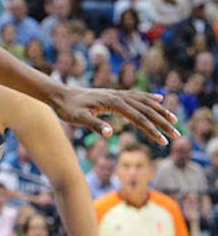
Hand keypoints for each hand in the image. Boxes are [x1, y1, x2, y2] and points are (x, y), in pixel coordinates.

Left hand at [52, 87, 178, 145]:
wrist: (59, 95)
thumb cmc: (68, 109)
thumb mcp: (79, 119)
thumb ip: (95, 125)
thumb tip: (109, 133)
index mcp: (113, 103)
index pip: (139, 118)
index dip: (152, 130)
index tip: (164, 141)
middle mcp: (118, 96)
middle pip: (146, 110)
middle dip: (163, 122)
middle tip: (177, 134)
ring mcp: (117, 94)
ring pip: (144, 102)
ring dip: (160, 111)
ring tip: (174, 119)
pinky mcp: (113, 94)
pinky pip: (137, 95)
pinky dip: (149, 98)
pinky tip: (159, 99)